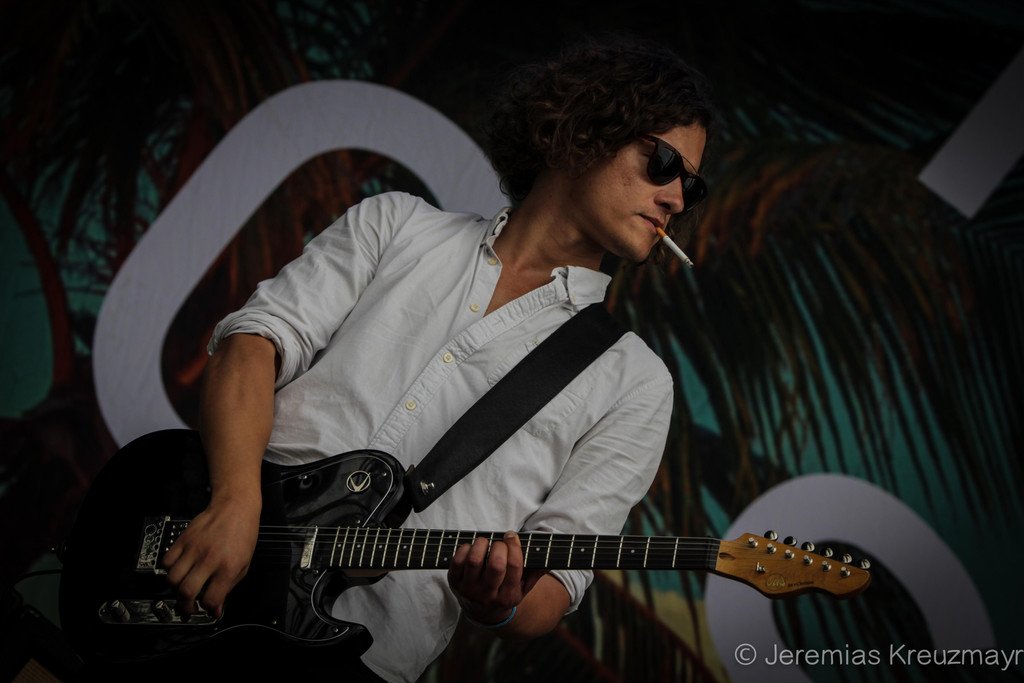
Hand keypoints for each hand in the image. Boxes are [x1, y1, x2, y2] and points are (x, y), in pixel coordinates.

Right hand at [161, 498, 259, 617]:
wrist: (235, 507)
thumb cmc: (243, 534)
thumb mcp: (244, 564)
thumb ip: (229, 587)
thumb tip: (216, 608)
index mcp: (228, 567)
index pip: (211, 599)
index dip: (209, 610)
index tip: (209, 610)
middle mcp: (209, 559)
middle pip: (186, 592)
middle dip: (186, 606)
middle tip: (190, 606)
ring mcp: (194, 548)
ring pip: (172, 578)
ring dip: (176, 588)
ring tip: (184, 587)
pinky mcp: (183, 539)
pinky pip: (167, 561)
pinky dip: (170, 569)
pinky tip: (180, 569)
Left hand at [447, 532, 544, 625]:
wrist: (484, 612)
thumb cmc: (506, 592)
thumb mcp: (524, 588)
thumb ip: (537, 572)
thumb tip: (551, 555)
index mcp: (509, 596)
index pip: (514, 566)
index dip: (514, 546)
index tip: (512, 536)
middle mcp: (489, 595)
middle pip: (496, 564)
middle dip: (500, 546)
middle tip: (500, 542)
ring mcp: (470, 590)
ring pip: (474, 561)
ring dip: (481, 544)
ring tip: (486, 542)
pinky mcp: (455, 583)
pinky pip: (457, 562)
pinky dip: (465, 549)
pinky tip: (472, 548)